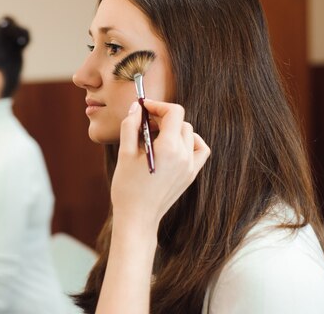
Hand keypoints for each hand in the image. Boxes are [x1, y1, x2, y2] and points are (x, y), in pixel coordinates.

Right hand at [111, 99, 209, 229]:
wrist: (138, 218)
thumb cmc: (127, 187)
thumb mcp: (124, 153)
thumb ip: (130, 125)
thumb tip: (136, 107)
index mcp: (168, 148)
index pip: (173, 112)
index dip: (157, 105)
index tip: (143, 108)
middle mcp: (184, 155)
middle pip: (180, 121)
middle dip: (162, 117)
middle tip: (143, 123)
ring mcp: (190, 166)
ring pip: (189, 133)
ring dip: (173, 128)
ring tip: (155, 136)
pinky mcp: (191, 175)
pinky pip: (199, 149)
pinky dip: (189, 142)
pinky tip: (173, 145)